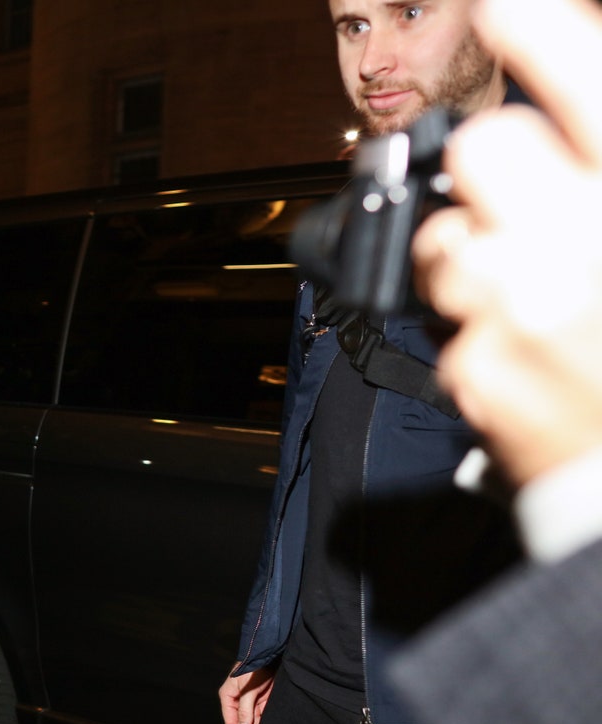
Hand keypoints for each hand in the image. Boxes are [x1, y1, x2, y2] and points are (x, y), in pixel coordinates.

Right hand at [218, 666, 275, 723]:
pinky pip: (262, 714)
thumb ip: (246, 710)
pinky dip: (266, 722)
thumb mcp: (249, 690)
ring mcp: (250, 700)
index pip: (231, 722)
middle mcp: (237, 701)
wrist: (269, 655)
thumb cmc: (254, 669)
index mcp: (228, 697)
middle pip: (242, 723)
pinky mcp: (261, 698)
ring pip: (253, 720)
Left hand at [411, 0, 601, 487]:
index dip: (541, 29)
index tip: (503, 2)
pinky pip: (452, 325)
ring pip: (449, 239)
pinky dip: (485, 339)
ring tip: (544, 301)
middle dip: (503, 174)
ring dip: (482, 258)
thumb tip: (584, 124)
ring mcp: (522, 311)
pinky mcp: (476, 374)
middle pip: (486, 152)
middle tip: (541, 216)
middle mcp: (582, 240)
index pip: (586, 83)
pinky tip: (538, 364)